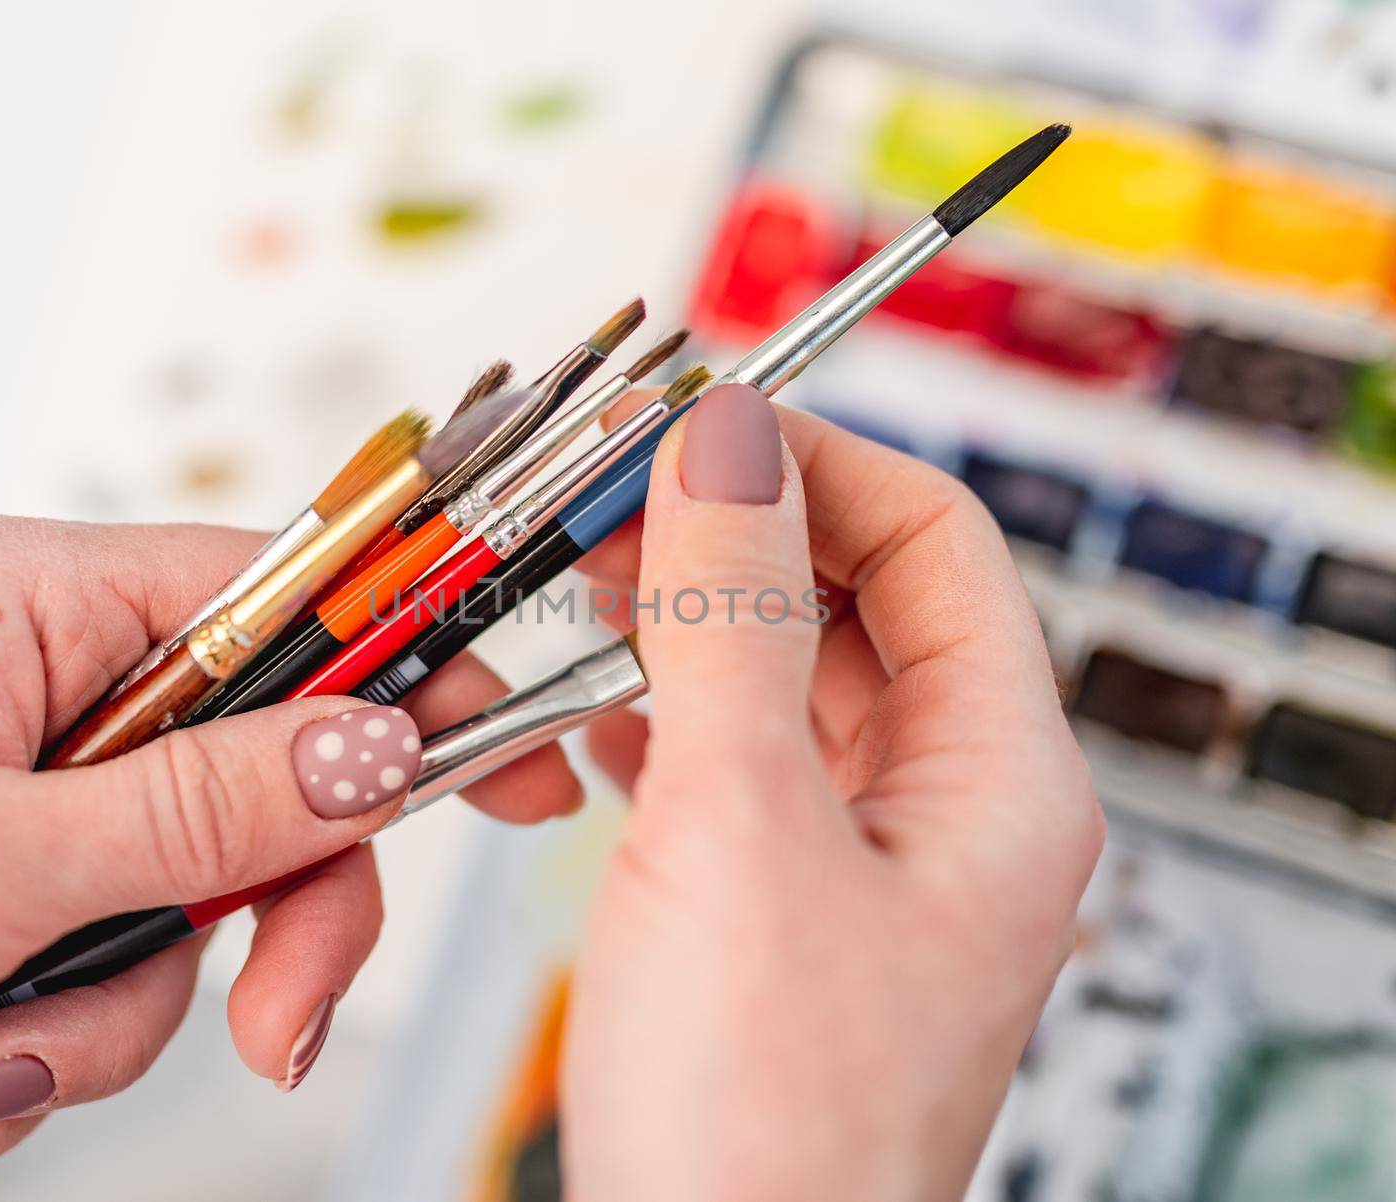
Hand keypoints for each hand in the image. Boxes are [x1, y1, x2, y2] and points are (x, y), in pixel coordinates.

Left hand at [0, 512, 579, 1155]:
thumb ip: (198, 810)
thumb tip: (378, 751)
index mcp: (28, 602)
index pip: (288, 600)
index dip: (414, 670)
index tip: (512, 745)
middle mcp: (39, 680)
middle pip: (262, 774)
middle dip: (261, 920)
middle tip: (276, 1024)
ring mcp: (26, 790)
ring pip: (187, 901)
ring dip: (102, 1014)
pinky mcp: (6, 887)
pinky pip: (105, 968)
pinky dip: (37, 1046)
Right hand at [564, 388, 1102, 1201]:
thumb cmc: (763, 1129)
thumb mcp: (739, 828)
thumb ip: (730, 616)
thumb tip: (724, 441)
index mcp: (997, 779)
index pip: (932, 541)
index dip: (814, 460)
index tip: (692, 422)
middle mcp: (949, 812)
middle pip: (856, 599)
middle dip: (732, 533)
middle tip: (611, 498)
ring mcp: (867, 862)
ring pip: (785, 678)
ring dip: (685, 620)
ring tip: (583, 587)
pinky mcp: (786, 908)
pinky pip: (737, 761)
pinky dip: (663, 713)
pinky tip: (594, 711)